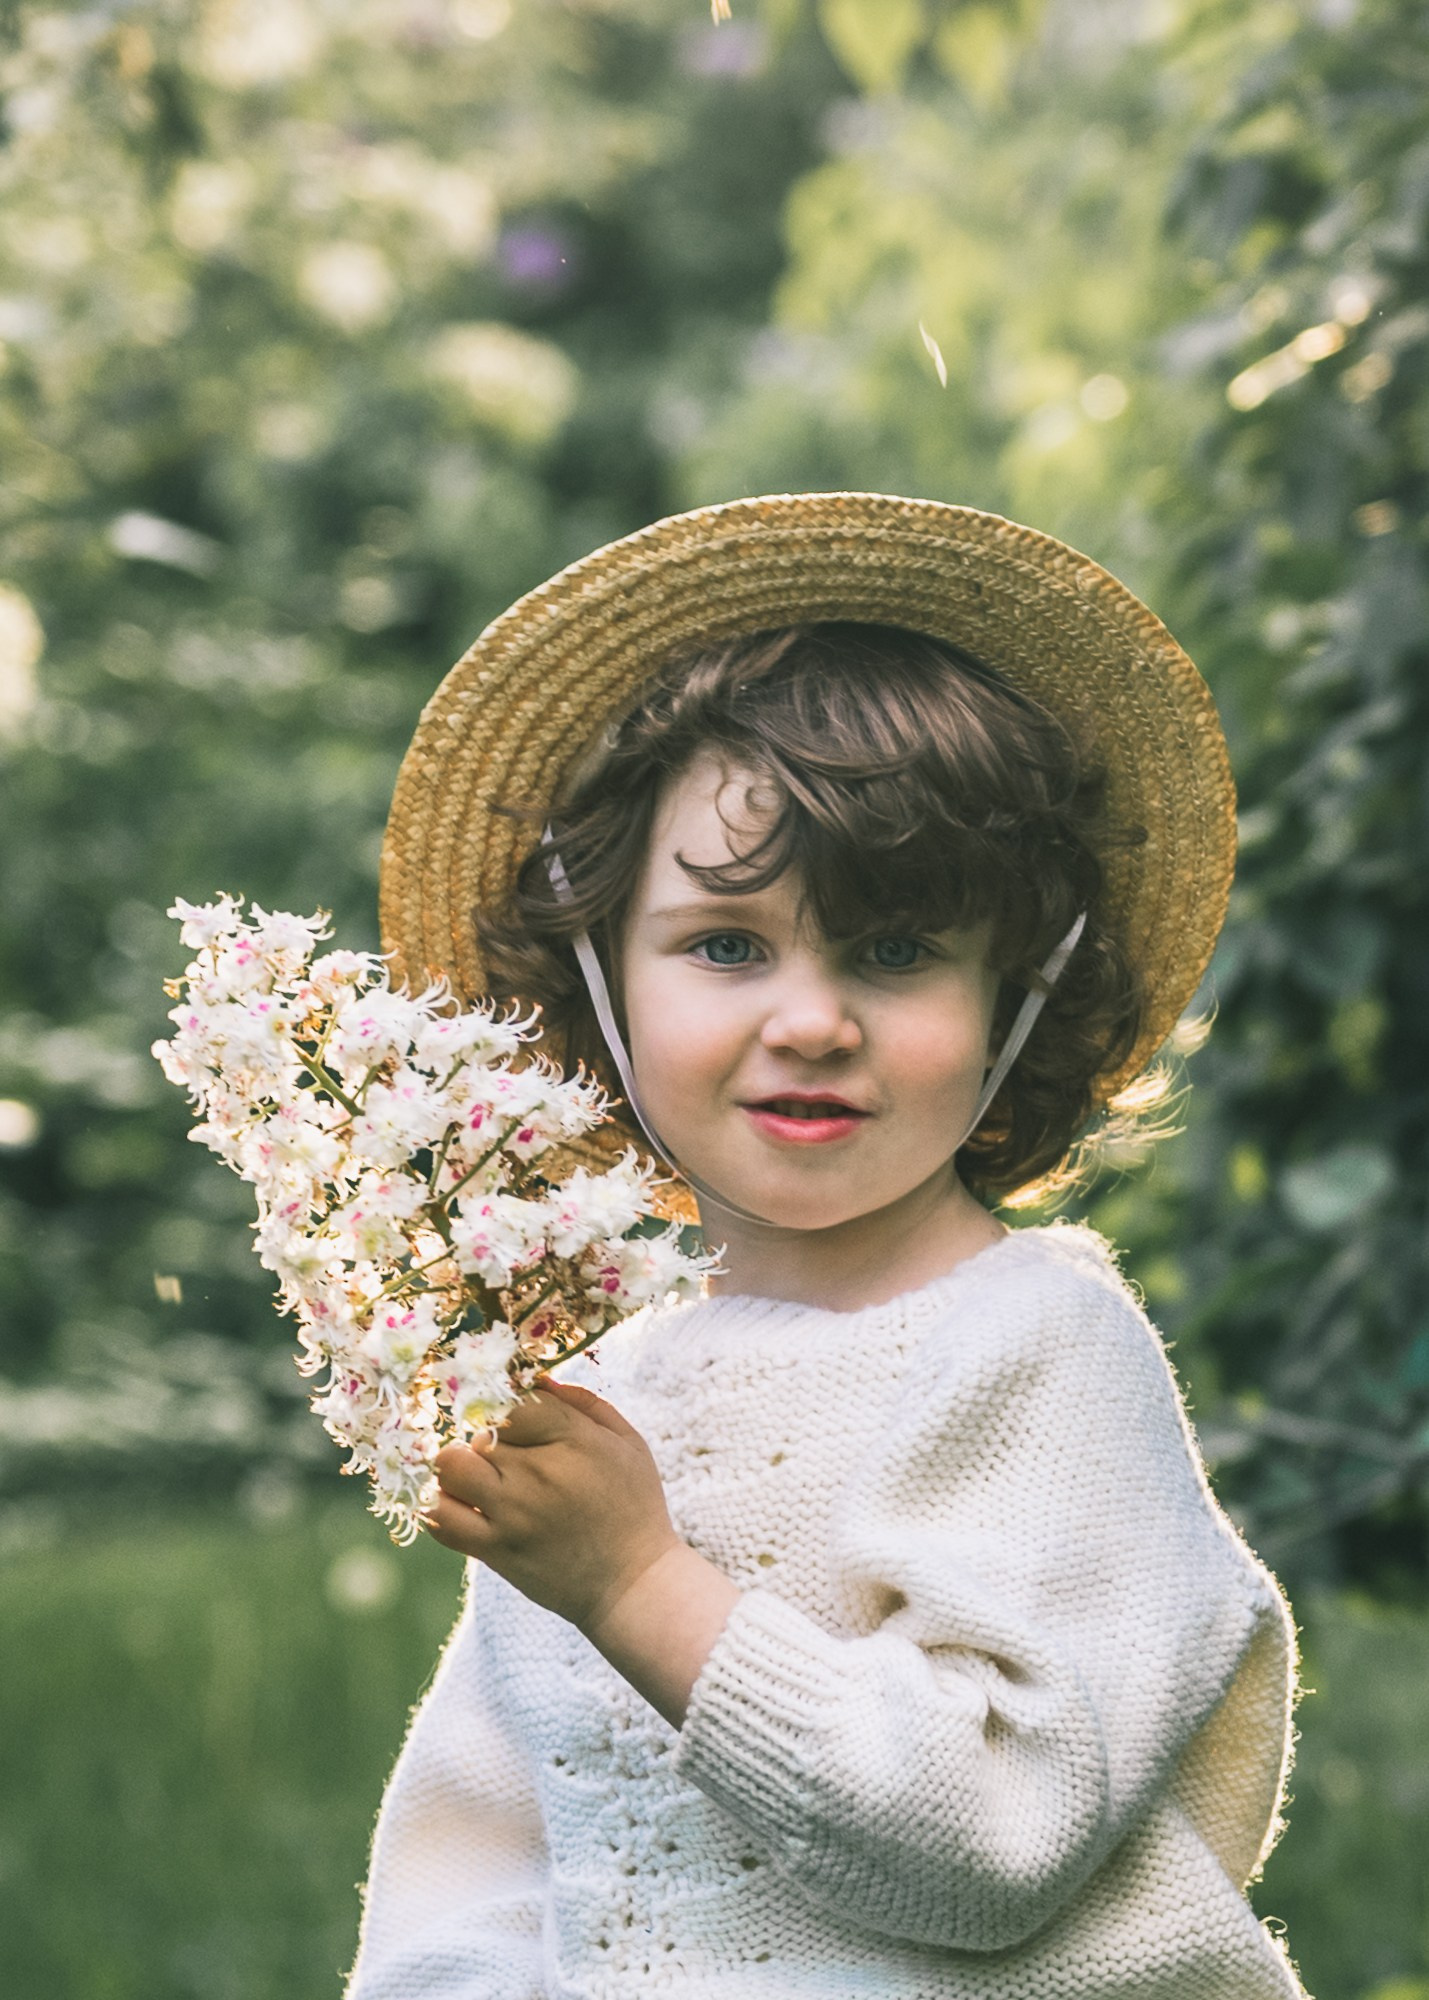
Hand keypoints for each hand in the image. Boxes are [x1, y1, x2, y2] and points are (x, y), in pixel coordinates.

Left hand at [425, 1376, 681, 1636]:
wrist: (632, 1584)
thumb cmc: (634, 1507)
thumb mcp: (628, 1443)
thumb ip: (585, 1404)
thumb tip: (537, 1380)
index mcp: (575, 1441)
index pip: (514, 1401)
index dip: (510, 1409)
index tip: (519, 1426)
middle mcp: (538, 1474)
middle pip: (478, 1431)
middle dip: (486, 1437)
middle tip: (502, 1454)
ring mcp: (512, 1514)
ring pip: (449, 1467)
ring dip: (458, 1467)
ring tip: (479, 1478)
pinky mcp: (495, 1551)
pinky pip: (441, 1518)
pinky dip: (442, 1507)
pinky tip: (463, 1506)